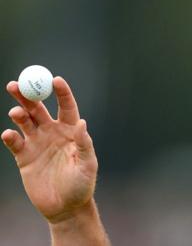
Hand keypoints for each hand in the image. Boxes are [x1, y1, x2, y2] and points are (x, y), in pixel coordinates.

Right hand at [1, 77, 97, 222]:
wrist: (66, 207)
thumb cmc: (82, 185)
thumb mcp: (87, 164)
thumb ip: (84, 144)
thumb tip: (82, 123)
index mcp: (71, 130)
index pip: (66, 106)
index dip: (61, 92)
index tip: (55, 79)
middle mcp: (52, 132)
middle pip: (38, 108)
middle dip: (28, 95)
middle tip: (17, 84)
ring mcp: (37, 143)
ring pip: (24, 121)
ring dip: (18, 113)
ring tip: (17, 113)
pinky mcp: (24, 157)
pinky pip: (14, 142)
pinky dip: (10, 136)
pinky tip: (9, 135)